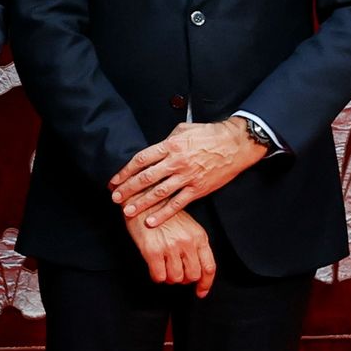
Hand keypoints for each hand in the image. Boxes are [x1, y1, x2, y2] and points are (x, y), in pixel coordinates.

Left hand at [110, 120, 264, 227]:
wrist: (235, 144)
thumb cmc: (210, 134)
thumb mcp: (184, 129)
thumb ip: (167, 140)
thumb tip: (153, 149)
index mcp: (170, 145)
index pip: (141, 160)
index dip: (125, 171)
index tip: (114, 180)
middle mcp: (176, 162)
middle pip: (146, 177)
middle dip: (128, 189)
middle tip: (115, 198)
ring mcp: (187, 177)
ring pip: (159, 193)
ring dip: (141, 203)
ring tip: (128, 211)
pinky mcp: (198, 189)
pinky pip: (178, 204)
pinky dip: (164, 214)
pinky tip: (152, 221)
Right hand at [134, 209, 216, 296]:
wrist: (141, 201)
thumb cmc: (163, 214)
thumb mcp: (187, 226)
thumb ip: (195, 246)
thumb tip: (197, 271)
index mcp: (199, 236)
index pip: (209, 267)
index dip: (205, 284)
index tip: (200, 292)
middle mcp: (187, 242)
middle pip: (192, 276)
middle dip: (183, 279)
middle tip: (175, 273)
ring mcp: (170, 247)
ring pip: (175, 278)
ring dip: (169, 277)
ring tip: (163, 267)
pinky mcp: (153, 250)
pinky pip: (159, 276)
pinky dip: (157, 276)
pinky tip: (154, 267)